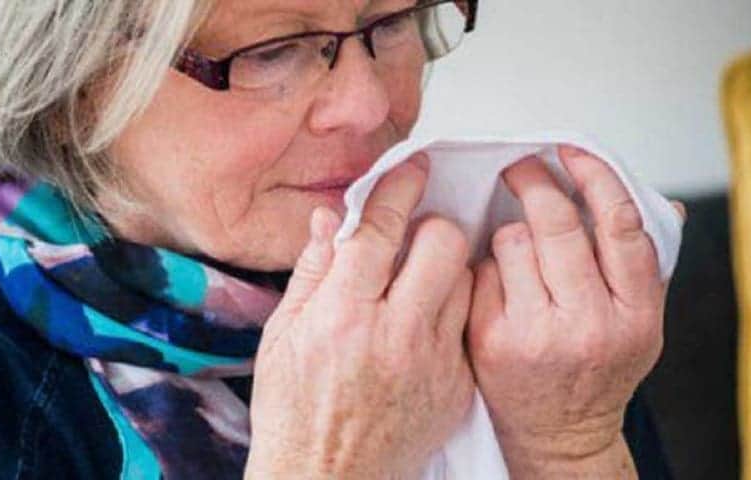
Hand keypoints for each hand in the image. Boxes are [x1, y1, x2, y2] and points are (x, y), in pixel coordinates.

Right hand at [246, 156, 474, 479]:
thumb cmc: (295, 412)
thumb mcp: (282, 336)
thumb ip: (311, 271)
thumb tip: (327, 220)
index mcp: (342, 316)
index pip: (380, 230)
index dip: (399, 188)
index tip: (412, 168)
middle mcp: (394, 335)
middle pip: (442, 244)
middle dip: (432, 223)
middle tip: (416, 232)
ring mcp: (433, 363)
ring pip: (465, 279)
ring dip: (446, 266)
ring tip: (421, 278)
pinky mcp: (457, 386)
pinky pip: (468, 325)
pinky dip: (450, 312)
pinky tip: (426, 323)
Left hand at [467, 146, 685, 475]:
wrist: (558, 434)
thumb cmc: (597, 368)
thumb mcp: (639, 323)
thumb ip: (644, 262)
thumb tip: (659, 199)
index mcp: (636, 312)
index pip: (619, 223)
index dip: (594, 174)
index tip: (571, 149)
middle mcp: (589, 324)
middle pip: (555, 222)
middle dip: (531, 181)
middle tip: (518, 168)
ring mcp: (536, 335)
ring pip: (511, 241)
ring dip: (510, 234)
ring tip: (517, 255)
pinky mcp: (490, 341)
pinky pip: (479, 272)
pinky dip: (485, 268)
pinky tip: (496, 287)